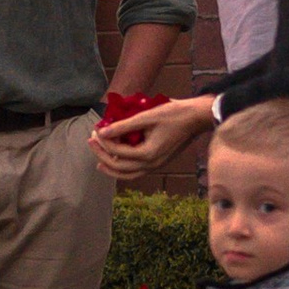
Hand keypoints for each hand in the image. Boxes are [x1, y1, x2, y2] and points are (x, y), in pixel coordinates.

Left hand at [91, 93, 214, 179]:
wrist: (196, 118)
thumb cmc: (174, 113)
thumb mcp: (146, 116)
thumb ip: (123, 125)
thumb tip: (102, 131)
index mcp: (148, 154)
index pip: (118, 152)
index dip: (103, 141)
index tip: (95, 129)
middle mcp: (151, 164)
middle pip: (119, 167)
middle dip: (102, 154)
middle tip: (91, 141)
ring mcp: (156, 165)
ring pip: (128, 174)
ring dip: (112, 168)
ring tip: (98, 161)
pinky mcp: (158, 162)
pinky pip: (137, 171)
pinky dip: (124, 169)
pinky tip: (118, 162)